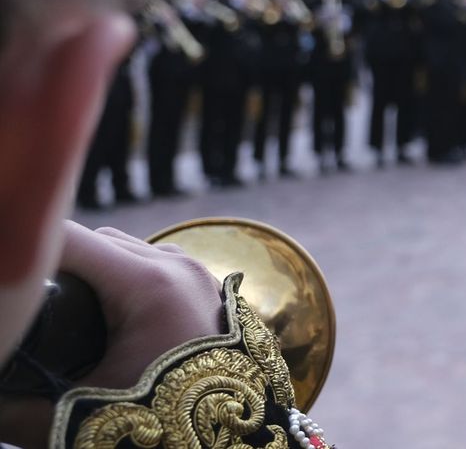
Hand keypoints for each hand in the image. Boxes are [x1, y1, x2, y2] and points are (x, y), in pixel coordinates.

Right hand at [0, 225, 222, 448]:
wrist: (241, 447)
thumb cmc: (166, 431)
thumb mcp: (80, 417)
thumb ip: (12, 409)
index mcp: (148, 283)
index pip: (66, 240)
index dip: (25, 260)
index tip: (7, 291)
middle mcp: (178, 268)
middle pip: (94, 241)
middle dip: (53, 264)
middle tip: (26, 302)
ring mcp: (199, 277)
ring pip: (125, 251)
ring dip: (89, 271)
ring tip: (56, 307)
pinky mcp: (209, 293)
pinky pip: (153, 269)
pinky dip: (121, 283)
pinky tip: (96, 313)